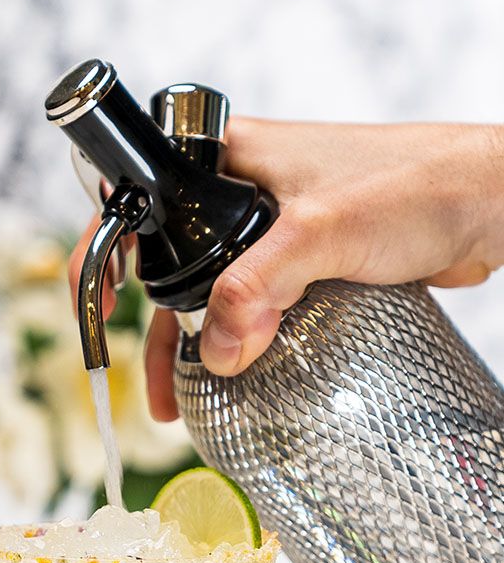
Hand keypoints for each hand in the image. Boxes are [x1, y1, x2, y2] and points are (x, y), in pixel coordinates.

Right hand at [69, 120, 503, 419]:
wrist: (490, 203)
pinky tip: (236, 380)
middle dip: (152, 320)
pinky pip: (257, 305)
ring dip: (194, 343)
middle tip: (143, 378)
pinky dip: (240, 342)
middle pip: (172, 260)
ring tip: (177, 403)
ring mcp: (276, 230)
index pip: (142, 193)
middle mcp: (243, 191)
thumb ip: (260, 288)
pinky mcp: (307, 263)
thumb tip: (218, 354)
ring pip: (213, 291)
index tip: (97, 294)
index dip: (110, 242)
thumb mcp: (323, 231)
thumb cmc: (415, 184)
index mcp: (229, 159)